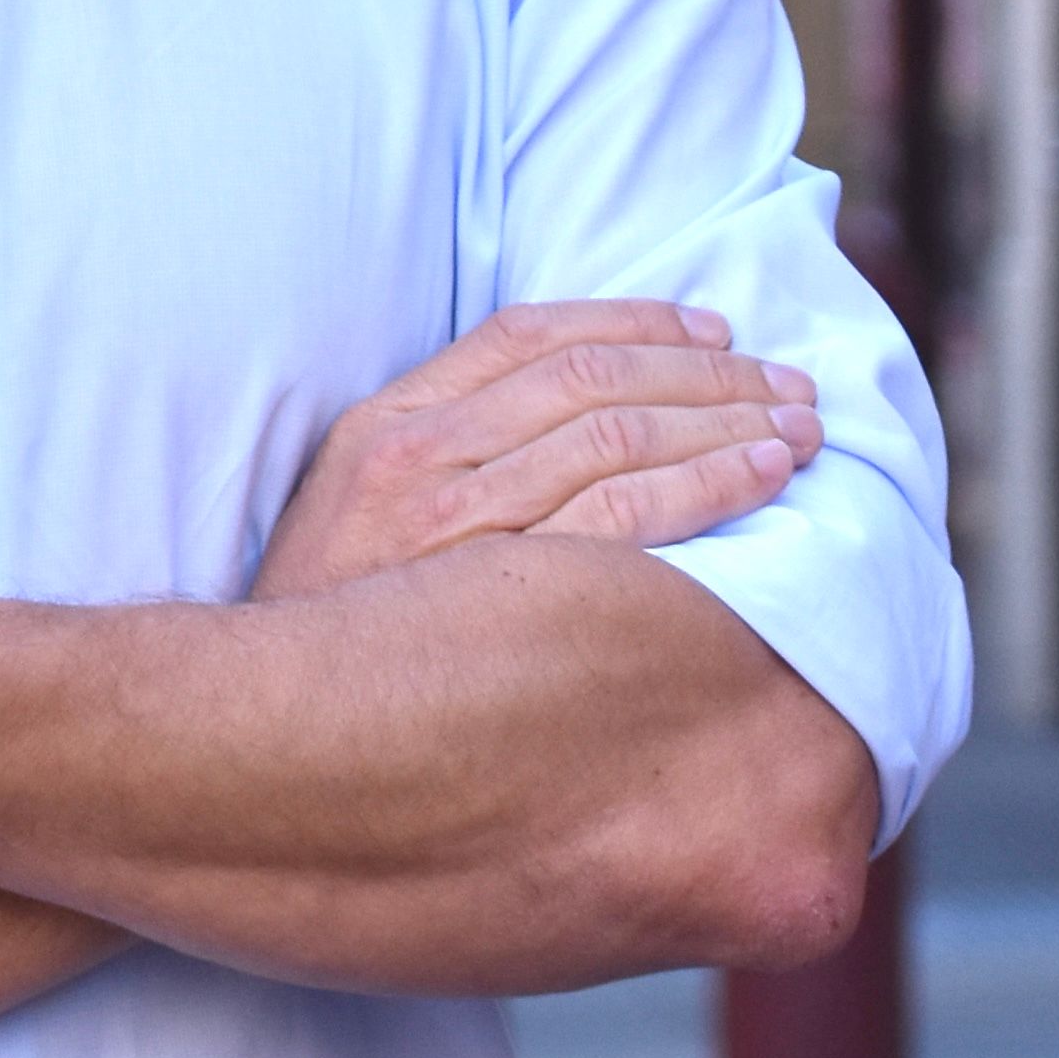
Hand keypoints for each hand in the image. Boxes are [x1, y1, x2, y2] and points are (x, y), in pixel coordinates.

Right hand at [249, 299, 818, 605]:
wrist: (262, 733)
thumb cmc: (331, 631)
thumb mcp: (353, 514)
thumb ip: (442, 456)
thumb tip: (568, 423)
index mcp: (389, 424)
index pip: (533, 336)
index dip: (636, 324)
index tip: (713, 333)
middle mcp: (422, 459)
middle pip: (593, 380)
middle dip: (708, 373)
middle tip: (789, 384)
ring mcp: (457, 525)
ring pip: (620, 437)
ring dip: (725, 421)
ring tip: (796, 429)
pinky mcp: (497, 593)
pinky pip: (625, 520)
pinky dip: (705, 486)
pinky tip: (760, 481)